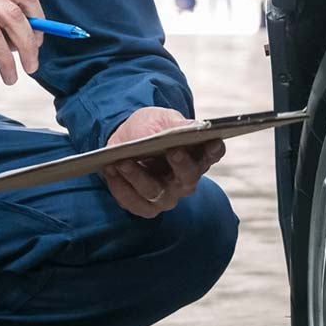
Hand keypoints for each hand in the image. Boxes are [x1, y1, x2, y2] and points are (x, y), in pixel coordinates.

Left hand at [101, 107, 225, 218]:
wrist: (125, 139)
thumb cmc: (150, 128)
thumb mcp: (161, 119)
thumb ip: (175, 125)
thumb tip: (193, 129)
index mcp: (197, 157)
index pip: (212, 155)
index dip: (214, 150)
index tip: (212, 142)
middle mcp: (185, 181)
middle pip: (188, 178)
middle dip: (181, 165)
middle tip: (172, 150)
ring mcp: (166, 196)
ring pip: (155, 192)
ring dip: (138, 177)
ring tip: (123, 162)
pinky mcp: (145, 206)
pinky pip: (133, 202)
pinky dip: (120, 187)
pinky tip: (111, 171)